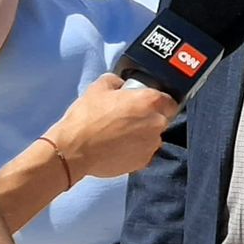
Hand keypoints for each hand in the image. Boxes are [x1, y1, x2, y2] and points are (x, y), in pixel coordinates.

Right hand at [46, 74, 176, 181]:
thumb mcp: (98, 88)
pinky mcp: (143, 162)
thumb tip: (120, 85)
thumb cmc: (87, 116)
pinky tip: (118, 149)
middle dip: (148, 120)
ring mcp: (151, 144)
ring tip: (121, 137)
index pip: (169, 101)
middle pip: (160, 120)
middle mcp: (157, 122)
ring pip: (152, 138)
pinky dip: (135, 152)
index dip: (158, 103)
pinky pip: (143, 154)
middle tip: (128, 121)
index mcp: (150, 101)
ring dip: (142, 137)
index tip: (145, 105)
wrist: (74, 149)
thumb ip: (115, 81)